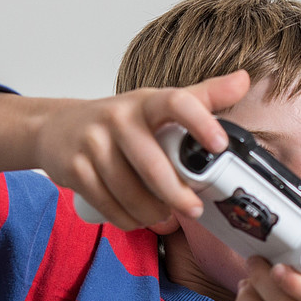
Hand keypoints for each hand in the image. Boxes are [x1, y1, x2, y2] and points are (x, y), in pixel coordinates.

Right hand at [37, 72, 248, 231]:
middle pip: (152, 164)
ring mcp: (93, 143)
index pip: (176, 102)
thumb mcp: (157, 105)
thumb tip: (243, 80)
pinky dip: (128, 219)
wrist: (56, 129)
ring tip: (165, 216)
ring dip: (152, 213)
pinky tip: (138, 219)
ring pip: (130, 191)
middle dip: (177, 195)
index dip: (200, 122)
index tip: (220, 145)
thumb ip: (202, 96)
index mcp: (146, 103)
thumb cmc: (119, 122)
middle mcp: (118, 118)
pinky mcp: (74, 169)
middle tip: (194, 210)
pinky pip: (108, 204)